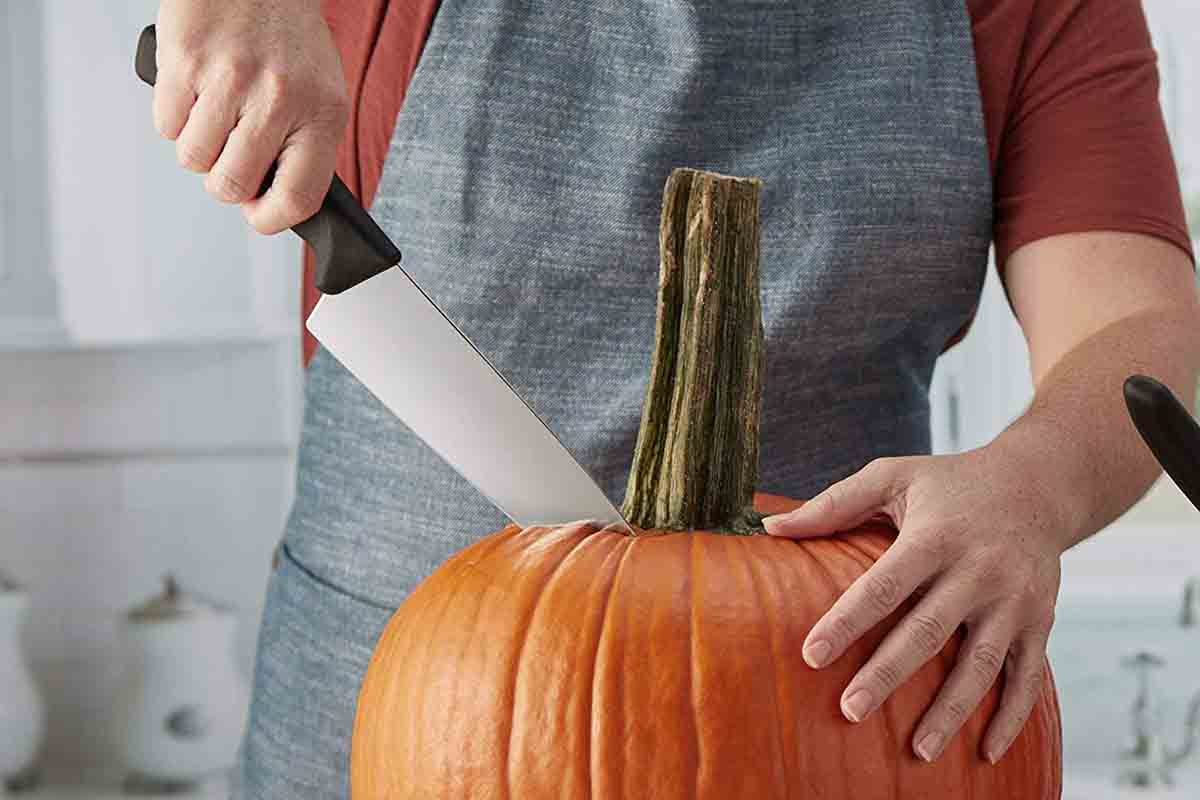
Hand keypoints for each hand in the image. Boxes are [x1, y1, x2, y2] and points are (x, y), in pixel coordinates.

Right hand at [153, 0, 348, 232]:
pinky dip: (175, 119)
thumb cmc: (289, 42)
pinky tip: (196, 94)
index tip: (259, 215)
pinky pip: (166, 126)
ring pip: (194, 160)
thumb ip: (305, 150)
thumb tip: (275, 204)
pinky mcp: (185, 61)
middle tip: (231, 157)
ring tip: (217, 117)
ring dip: (200, 149)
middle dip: (226, 182)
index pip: (298, 197)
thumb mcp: (321, 95)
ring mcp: (229, 80)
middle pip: (232, 185)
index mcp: (321, 114)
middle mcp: (278, 99)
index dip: (271, 219)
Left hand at [762, 444, 1068, 763]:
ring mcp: (1013, 601)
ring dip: (950, 711)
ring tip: (918, 751)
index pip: (883, 585)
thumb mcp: (893, 476)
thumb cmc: (950, 483)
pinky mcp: (1039, 622)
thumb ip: (833, 503)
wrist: (1038, 484)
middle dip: (888, 674)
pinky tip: (985, 752)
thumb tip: (769, 528)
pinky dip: (1011, 718)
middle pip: (928, 632)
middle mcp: (977, 571)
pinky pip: (1028, 677)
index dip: (847, 622)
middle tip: (850, 711)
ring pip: (980, 665)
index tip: (811, 656)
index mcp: (935, 536)